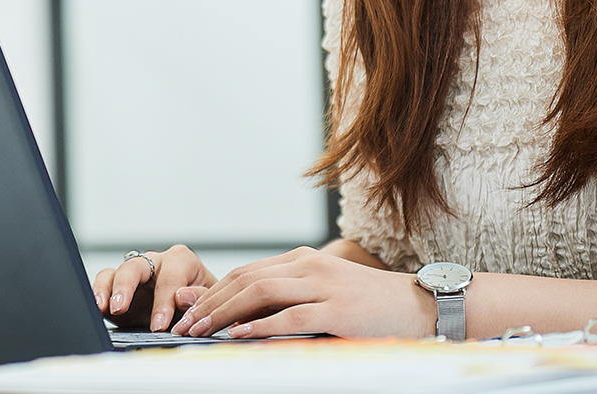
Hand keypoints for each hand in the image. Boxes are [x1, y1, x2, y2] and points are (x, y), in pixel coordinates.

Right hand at [92, 245, 217, 331]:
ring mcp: (136, 275)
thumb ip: (200, 296)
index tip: (159, 325)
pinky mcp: (119, 290)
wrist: (190, 312)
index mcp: (181, 261)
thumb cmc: (200, 301)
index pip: (170, 278)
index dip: (164, 301)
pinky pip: (104, 282)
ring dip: (108, 289)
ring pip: (117, 272)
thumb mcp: (208, 299)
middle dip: (127, 286)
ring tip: (104, 307)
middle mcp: (156, 262)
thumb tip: (182, 296)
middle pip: (137, 266)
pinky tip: (97, 308)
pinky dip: (98, 293)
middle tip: (121, 308)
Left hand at [170, 246, 436, 339]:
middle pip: (246, 278)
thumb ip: (287, 299)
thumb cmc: (367, 304)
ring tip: (200, 332)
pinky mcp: (336, 308)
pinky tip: (240, 337)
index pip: (247, 271)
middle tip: (182, 326)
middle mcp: (309, 265)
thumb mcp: (323, 293)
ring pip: (261, 293)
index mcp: (303, 259)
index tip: (186, 312)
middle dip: (209, 303)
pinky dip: (261, 326)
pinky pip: (290, 316)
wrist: (415, 304)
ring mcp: (322, 285)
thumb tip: (243, 320)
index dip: (213, 291)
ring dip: (225, 314)